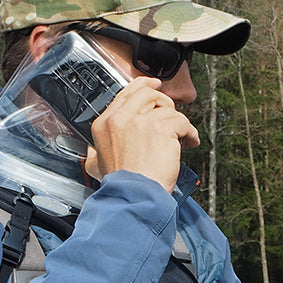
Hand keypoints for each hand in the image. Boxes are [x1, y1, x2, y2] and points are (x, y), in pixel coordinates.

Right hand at [84, 77, 199, 191]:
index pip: (125, 94)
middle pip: (147, 94)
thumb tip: (92, 152)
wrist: (134, 197)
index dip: (143, 86)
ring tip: (182, 137)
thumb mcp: (96, 166)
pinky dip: (190, 133)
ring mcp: (141, 122)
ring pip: (168, 109)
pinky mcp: (161, 130)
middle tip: (172, 113)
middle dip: (164, 101)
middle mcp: (121, 119)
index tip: (154, 86)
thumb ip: (94, 153)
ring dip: (179, 123)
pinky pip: (182, 122)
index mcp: (105, 124)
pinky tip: (190, 142)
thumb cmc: (121, 187)